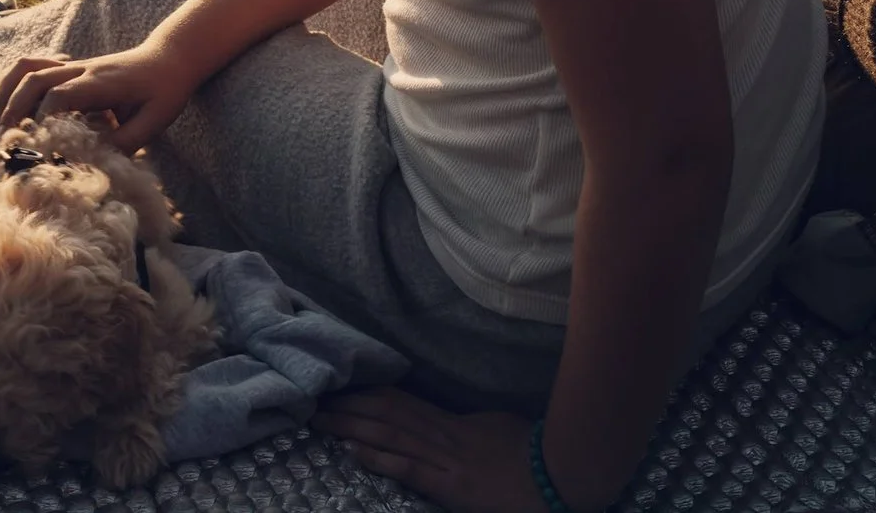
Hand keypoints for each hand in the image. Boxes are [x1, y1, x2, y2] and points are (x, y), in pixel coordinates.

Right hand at [0, 49, 197, 151]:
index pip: (60, 94)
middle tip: (4, 140)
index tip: (35, 146)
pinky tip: (6, 103)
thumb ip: (126, 141)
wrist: (170, 58)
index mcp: (101, 83)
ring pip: (28, 66)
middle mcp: (82, 69)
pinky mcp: (70, 67)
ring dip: (7, 91)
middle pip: (35, 78)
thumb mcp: (155, 121)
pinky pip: (32, 64)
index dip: (43, 118)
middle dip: (14, 108)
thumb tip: (94, 163)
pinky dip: (13, 80)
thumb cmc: (165, 91)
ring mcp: (74, 65)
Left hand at [317, 390, 546, 512]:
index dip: (368, 395)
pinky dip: (379, 458)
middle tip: (315, 400)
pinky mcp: (452, 486)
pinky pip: (409, 468)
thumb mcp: (499, 427)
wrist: (560, 472)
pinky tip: (353, 450)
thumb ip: (473, 425)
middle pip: (387, 413)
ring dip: (352, 427)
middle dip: (350, 407)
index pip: (402, 401)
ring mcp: (446, 460)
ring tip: (322, 421)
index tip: (341, 390)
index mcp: (454, 422)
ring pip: (391, 435)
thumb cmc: (534, 452)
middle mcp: (444, 435)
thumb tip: (456, 422)